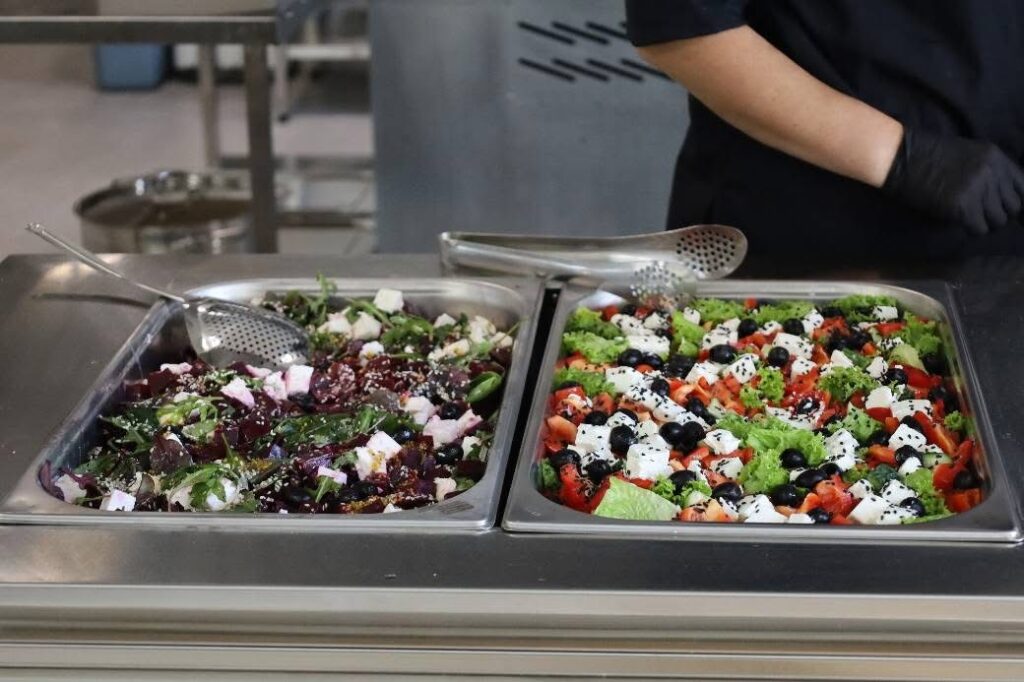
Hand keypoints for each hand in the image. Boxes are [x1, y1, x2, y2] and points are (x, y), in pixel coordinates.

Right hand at [883, 128, 1023, 234]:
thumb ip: (988, 170)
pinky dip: (971, 229)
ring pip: (998, 220)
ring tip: (969, 218)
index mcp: (996, 157)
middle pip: (1013, 206)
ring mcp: (979, 190)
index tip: (1002, 206)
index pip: (1023, 185)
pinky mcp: (962, 207)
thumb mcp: (968, 154)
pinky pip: (979, 228)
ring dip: (985, 222)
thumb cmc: (928, 155)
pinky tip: (960, 222)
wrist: (901, 157)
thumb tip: (1000, 194)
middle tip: (981, 213)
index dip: (1014, 199)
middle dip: (999, 212)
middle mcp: (993, 173)